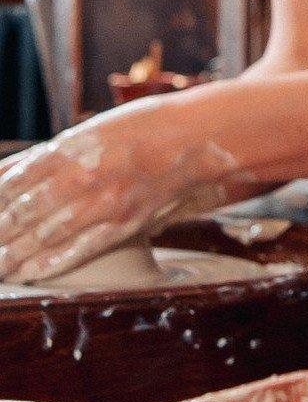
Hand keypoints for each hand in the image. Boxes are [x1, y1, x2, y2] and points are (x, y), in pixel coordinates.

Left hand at [0, 105, 240, 284]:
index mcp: (68, 151)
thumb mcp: (86, 132)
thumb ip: (46, 156)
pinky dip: (50, 264)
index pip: (12, 184)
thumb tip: (3, 174)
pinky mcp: (126, 223)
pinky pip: (81, 250)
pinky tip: (28, 273)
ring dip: (13, 255)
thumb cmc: (138, 128)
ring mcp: (105, 204)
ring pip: (45, 237)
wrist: (195, 137)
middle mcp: (82, 179)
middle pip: (23, 214)